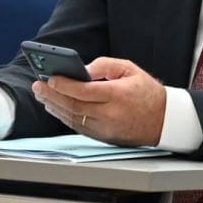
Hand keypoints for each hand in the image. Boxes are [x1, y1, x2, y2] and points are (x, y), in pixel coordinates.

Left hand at [33, 57, 165, 146]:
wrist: (164, 121)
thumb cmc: (147, 93)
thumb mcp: (131, 69)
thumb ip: (105, 65)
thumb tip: (82, 68)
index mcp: (119, 95)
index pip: (84, 91)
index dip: (64, 85)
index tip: (49, 77)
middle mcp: (110, 114)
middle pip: (73, 106)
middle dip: (52, 95)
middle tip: (38, 85)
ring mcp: (105, 128)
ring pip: (72, 118)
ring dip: (54, 106)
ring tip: (42, 94)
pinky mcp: (102, 137)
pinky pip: (78, 126)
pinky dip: (64, 116)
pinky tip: (56, 106)